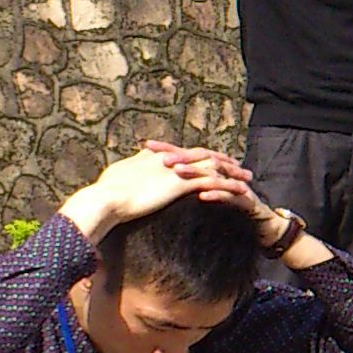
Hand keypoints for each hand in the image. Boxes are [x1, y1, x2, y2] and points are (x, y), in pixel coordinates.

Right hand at [60, 143, 259, 239]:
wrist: (105, 200)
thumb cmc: (106, 193)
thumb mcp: (118, 174)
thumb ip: (131, 167)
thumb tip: (131, 164)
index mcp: (156, 157)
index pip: (184, 153)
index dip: (201, 156)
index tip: (213, 160)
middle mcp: (170, 159)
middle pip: (203, 156)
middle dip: (222, 160)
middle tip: (238, 165)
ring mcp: (177, 170)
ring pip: (212, 167)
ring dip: (231, 172)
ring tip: (247, 178)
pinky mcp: (181, 184)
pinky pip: (212, 183)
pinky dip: (228, 186)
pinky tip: (241, 191)